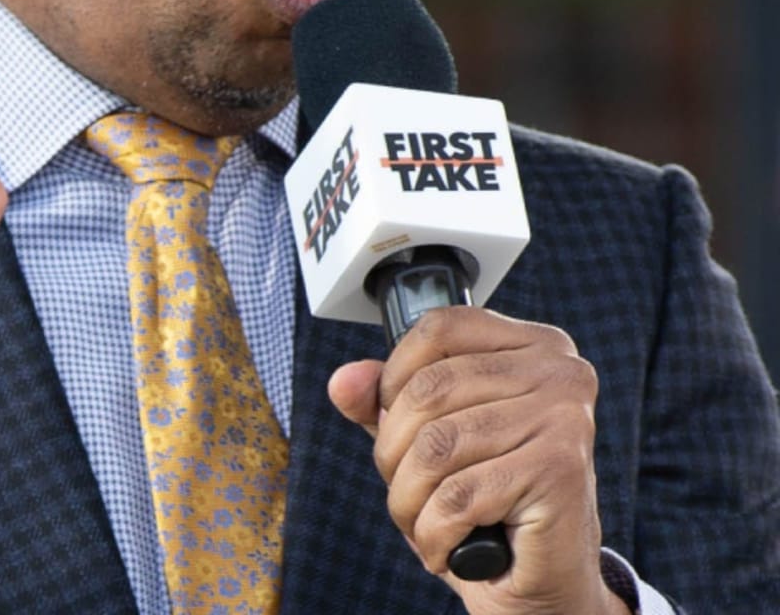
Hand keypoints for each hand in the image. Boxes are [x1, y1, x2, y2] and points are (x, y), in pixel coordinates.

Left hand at [328, 308, 629, 614]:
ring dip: (408, 497)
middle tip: (404, 488)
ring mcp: (564, 417)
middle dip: (393, 450)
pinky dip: (433, 532)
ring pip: (437, 445)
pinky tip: (443, 547)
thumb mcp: (429, 437)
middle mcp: (557, 371)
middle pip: (430, 388)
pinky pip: (459, 496)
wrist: (547, 582)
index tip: (389, 415)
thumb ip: (384, 402)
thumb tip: (344, 380)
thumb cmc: (492, 503)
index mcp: (532, 345)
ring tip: (419, 521)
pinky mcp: (560, 471)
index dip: (395, 373)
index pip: (440, 328)